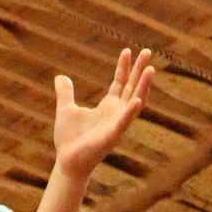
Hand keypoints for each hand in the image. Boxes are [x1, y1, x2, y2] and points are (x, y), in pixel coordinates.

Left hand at [52, 48, 154, 180]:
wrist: (67, 161)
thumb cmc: (69, 139)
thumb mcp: (65, 109)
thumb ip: (65, 92)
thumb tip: (60, 77)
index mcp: (108, 107)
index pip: (120, 82)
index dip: (124, 67)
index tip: (127, 50)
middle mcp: (116, 114)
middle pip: (132, 87)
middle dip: (140, 70)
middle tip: (147, 51)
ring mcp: (116, 125)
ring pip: (135, 102)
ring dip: (143, 87)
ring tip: (150, 70)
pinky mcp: (112, 136)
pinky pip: (124, 122)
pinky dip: (130, 112)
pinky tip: (136, 100)